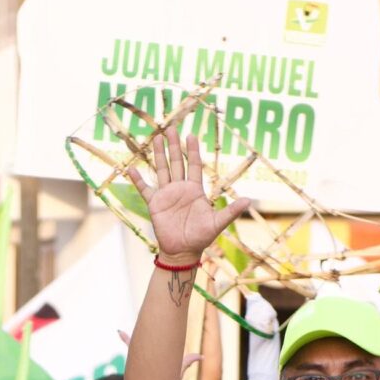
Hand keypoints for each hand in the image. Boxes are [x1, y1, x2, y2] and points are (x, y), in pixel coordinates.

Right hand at [124, 119, 254, 264]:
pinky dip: (138, 180)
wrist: (183, 251)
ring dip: (159, 154)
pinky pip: (145, 189)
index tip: (191, 135)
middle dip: (174, 146)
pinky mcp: (155, 204)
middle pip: (176, 162)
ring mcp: (166, 195)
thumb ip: (231, 211)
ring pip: (162, 170)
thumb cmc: (201, 238)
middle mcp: (180, 189)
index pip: (194, 165)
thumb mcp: (217, 223)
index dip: (192, 150)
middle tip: (171, 128)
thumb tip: (248, 201)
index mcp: (194, 190)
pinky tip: (132, 169)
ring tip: (156, 138)